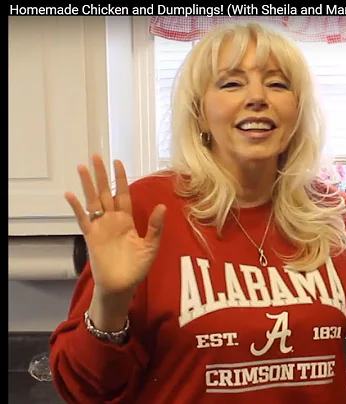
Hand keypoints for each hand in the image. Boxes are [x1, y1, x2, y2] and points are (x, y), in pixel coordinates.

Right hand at [64, 155, 165, 295]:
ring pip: (92, 201)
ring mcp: (100, 227)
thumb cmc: (137, 267)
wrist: (122, 286)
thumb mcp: (151, 245)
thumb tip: (163, 206)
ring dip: (87, 185)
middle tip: (96, 156)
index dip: (120, 179)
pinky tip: (70, 195)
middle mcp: (112, 220)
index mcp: (127, 220)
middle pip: (105, 192)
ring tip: (82, 167)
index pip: (123, 194)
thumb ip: (155, 226)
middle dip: (101, 175)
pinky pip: (83, 219)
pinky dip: (77, 208)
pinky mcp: (91, 237)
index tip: (118, 162)